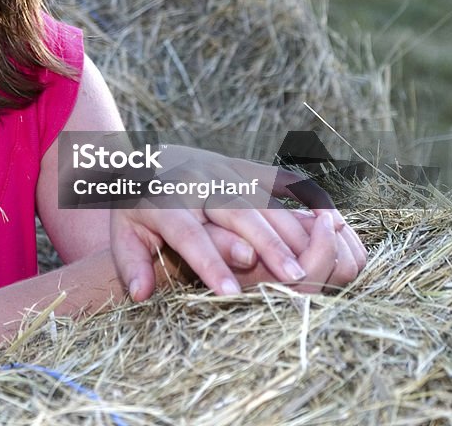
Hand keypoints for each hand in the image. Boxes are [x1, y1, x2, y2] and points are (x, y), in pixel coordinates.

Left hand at [109, 145, 366, 299]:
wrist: (145, 158)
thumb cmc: (136, 207)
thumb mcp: (122, 232)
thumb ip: (130, 262)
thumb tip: (140, 293)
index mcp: (165, 201)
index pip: (190, 235)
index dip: (208, 264)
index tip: (228, 293)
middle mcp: (197, 181)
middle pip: (236, 214)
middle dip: (265, 245)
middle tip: (292, 277)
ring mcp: (223, 169)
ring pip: (263, 199)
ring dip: (291, 228)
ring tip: (315, 259)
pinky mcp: (242, 165)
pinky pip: (278, 180)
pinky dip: (305, 197)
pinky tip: (329, 219)